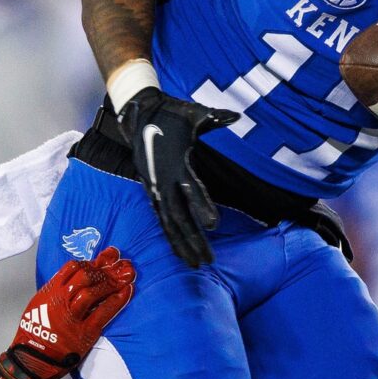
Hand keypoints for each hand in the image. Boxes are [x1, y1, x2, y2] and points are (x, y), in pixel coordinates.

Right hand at [0, 247, 135, 378]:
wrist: (33, 358)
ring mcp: (73, 316)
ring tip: (124, 276)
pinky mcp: (85, 332)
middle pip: (84, 276)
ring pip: (92, 292)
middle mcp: (61, 301)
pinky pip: (103, 313)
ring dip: (111, 282)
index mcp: (50, 291)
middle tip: (118, 266)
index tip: (106, 258)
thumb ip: (58, 288)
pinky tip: (126, 291)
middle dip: (104, 269)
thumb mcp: (41, 303)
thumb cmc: (36, 332)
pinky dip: (116, 300)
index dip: (92, 261)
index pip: (72, 267)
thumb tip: (79, 275)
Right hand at [102, 86, 239, 267]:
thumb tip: (236, 116)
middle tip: (209, 260)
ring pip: (168, 223)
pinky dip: (170, 236)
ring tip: (196, 264)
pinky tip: (180, 252)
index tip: (214, 224)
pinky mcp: (151, 192)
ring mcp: (156, 188)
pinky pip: (161, 219)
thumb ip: (215, 118)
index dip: (202, 205)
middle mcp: (164, 180)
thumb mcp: (194, 114)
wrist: (141, 114)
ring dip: (182, 245)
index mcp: (177, 163)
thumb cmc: (172, 114)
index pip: (191, 188)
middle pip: (179, 216)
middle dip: (194, 240)